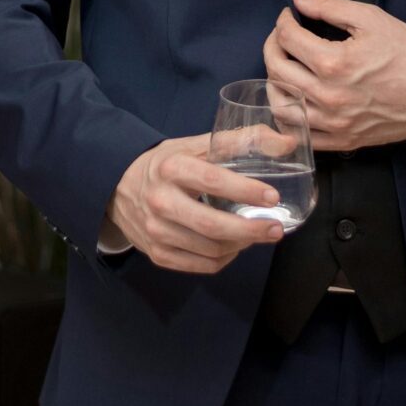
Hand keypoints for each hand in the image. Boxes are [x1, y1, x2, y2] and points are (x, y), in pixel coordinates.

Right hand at [99, 135, 286, 272]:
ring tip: (257, 234)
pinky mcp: (157, 254)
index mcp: (171, 168)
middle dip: (250, 230)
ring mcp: (156, 231)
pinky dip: (225, 259)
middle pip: (212, 225)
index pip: (212, 181)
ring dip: (241, 245)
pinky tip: (235, 246)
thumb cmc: (166, 164)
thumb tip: (288, 142)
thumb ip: (240, 140)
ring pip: (210, 249)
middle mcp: (160, 201)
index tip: (272, 197)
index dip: (245, 191)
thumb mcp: (194, 144)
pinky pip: (201, 265)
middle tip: (276, 229)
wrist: (118, 186)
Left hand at [261, 0, 405, 152]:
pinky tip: (293, 100)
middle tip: (281, 37)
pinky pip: (300, 134)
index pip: (287, 39)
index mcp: (334, 63)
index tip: (290, 16)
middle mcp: (329, 96)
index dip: (283, 21)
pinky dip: (288, 117)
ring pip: (281, 105)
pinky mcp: (342, 140)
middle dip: (273, 46)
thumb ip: (328, 6)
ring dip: (274, 82)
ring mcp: (334, 122)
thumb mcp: (370, 19)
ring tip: (283, 68)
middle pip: (277, 70)